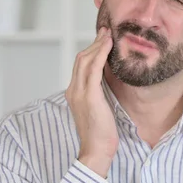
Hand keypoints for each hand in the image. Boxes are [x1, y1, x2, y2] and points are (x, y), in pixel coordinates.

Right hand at [65, 27, 117, 177]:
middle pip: (81, 59)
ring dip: (98, 45)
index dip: (91, 50)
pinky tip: (108, 46)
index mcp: (74, 93)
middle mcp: (73, 90)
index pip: (80, 65)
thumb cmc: (100, 134)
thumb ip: (99, 94)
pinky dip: (100, 55)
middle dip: (94, 43)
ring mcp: (79, 93)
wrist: (96, 151)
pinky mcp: (89, 96)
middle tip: (106, 31)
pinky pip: (94, 70)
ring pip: (86, 61)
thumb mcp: (98, 108)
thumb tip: (108, 83)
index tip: (102, 40)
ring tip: (108, 34)